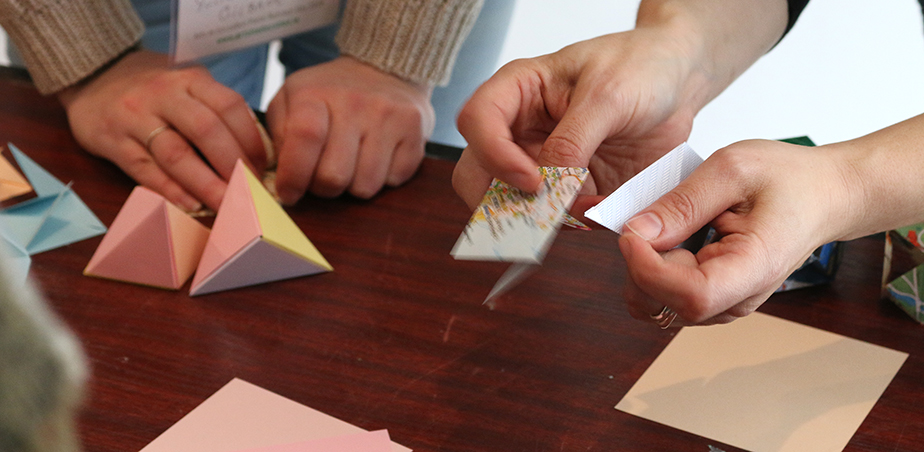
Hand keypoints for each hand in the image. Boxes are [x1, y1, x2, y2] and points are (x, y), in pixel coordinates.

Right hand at [57, 49, 265, 210]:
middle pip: (206, 131)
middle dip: (232, 165)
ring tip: (226, 204)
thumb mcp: (188, 83)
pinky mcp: (113, 141)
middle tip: (249, 191)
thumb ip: (217, 109)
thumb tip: (257, 151)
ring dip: (205, 184)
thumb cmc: (154, 87)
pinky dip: (171, 190)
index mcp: (189, 79)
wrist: (92, 74)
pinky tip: (191, 206)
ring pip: (176, 154)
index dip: (251, 139)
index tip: (263, 165)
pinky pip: (146, 170)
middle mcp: (163, 95)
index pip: (229, 106)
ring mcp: (135, 117)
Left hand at [266, 55, 434, 202]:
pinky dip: (382, 179)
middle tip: (323, 178)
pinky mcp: (415, 132)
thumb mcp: (292, 98)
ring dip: (353, 186)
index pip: (304, 139)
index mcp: (316, 94)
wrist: (383, 68)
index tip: (289, 194)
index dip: (293, 177)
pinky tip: (377, 158)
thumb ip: (280, 133)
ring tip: (351, 166)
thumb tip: (280, 176)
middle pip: (334, 176)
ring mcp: (389, 117)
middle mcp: (356, 103)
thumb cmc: (330, 93)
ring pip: (365, 186)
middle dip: (323, 189)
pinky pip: (394, 181)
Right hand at [452, 29, 705, 211]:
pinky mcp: (566, 191)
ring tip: (588, 206)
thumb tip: (548, 182)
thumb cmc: (640, 68)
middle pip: (477, 174)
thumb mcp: (609, 95)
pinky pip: (554, 220)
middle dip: (502, 202)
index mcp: (518, 92)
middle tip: (539, 214)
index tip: (532, 180)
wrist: (677, 85)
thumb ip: (574, 139)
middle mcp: (519, 131)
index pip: (476, 122)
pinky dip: (573, 224)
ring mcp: (540, 164)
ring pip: (511, 206)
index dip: (494, 156)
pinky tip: (602, 206)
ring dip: (542, 218)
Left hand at [618, 139, 854, 325]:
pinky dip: (653, 269)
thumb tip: (636, 232)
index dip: (649, 269)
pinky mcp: (711, 298)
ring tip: (669, 224)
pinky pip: (664, 296)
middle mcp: (737, 299)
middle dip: (638, 265)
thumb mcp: (733, 169)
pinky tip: (673, 236)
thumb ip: (683, 203)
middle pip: (662, 304)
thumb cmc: (790, 179)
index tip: (630, 232)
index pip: (691, 296)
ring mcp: (723, 303)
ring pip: (656, 304)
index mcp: (753, 269)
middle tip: (648, 218)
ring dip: (643, 267)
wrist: (825, 195)